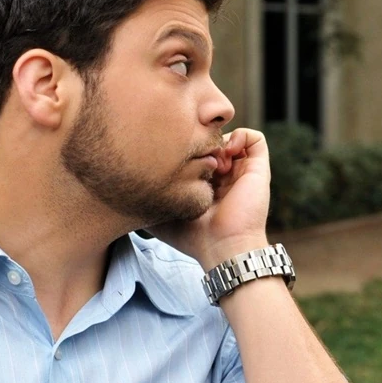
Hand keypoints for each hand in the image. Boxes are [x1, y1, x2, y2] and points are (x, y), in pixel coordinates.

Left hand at [149, 128, 270, 268]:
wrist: (223, 246)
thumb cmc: (193, 236)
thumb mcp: (161, 216)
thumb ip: (146, 202)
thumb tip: (122, 191)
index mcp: (206, 185)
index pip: (197, 154)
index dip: (187, 149)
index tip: (179, 159)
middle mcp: (225, 176)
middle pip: (213, 143)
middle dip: (203, 142)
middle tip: (196, 155)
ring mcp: (242, 171)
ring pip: (232, 138)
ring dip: (221, 140)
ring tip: (214, 158)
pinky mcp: (258, 168)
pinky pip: (255, 138)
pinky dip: (241, 136)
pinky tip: (228, 152)